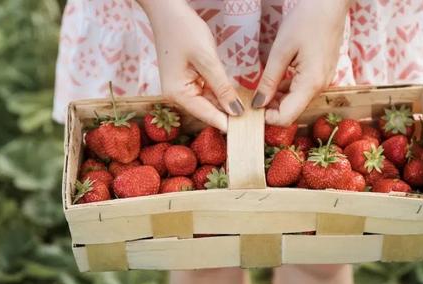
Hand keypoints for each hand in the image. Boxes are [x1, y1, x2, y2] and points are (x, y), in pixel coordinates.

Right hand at [139, 0, 243, 131]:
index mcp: (177, 94)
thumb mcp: (207, 59)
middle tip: (255, 122)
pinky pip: (207, 91)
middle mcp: (177, 95)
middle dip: (229, 115)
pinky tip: (236, 96)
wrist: (167, 10)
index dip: (228, 124)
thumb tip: (235, 111)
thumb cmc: (184, 30)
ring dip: (226, 104)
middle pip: (207, 111)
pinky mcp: (187, 79)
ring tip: (250, 111)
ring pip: (209, 101)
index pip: (207, 115)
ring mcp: (182, 87)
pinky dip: (221, 93)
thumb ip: (222, 87)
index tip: (248, 133)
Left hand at [252, 0, 350, 125]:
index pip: (287, 117)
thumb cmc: (307, 20)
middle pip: (292, 111)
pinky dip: (287, 89)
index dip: (267, 118)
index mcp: (311, 84)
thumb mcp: (281, 50)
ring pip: (296, 101)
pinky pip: (302, 89)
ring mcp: (322, 81)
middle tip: (251, 97)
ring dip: (277, 99)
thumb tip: (258, 103)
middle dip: (270, 108)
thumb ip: (269, 80)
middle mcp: (320, 87)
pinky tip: (274, 79)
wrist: (331, 3)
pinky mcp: (321, 74)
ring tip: (260, 87)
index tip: (250, 107)